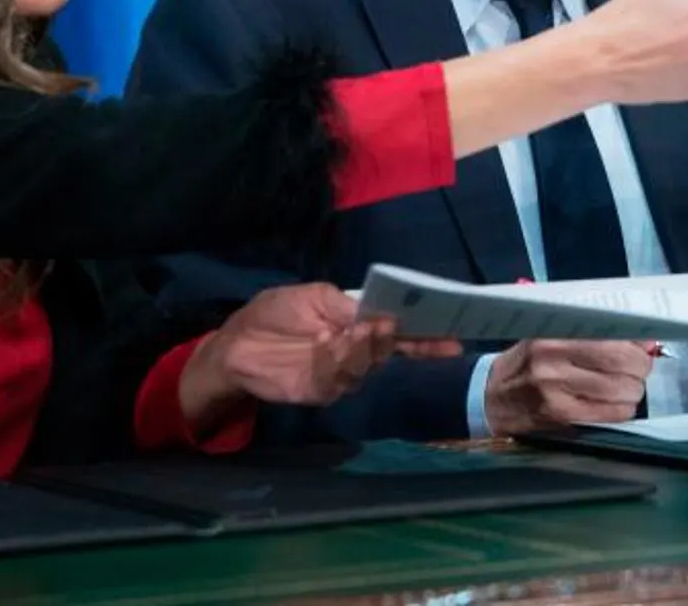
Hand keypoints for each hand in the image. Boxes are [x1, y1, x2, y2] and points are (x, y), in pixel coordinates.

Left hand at [178, 283, 460, 433]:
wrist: (236, 342)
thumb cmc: (275, 314)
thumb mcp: (315, 296)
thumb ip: (346, 306)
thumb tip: (378, 315)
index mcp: (359, 327)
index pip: (400, 334)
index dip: (426, 337)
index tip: (452, 337)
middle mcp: (356, 353)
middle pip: (389, 352)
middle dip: (397, 341)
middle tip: (393, 324)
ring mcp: (340, 375)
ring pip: (365, 366)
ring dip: (365, 349)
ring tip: (360, 330)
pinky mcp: (319, 390)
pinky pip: (338, 379)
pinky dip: (340, 360)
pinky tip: (334, 344)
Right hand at [483, 339, 654, 434]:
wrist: (491, 397)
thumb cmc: (528, 361)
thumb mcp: (552, 337)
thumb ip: (595, 336)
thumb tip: (644, 341)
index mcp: (553, 333)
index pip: (609, 333)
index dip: (636, 343)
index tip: (644, 346)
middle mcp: (553, 358)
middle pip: (620, 362)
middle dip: (640, 368)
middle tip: (639, 370)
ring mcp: (556, 389)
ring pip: (620, 389)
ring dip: (634, 391)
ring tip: (627, 388)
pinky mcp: (560, 416)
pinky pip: (611, 413)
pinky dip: (623, 409)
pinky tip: (615, 405)